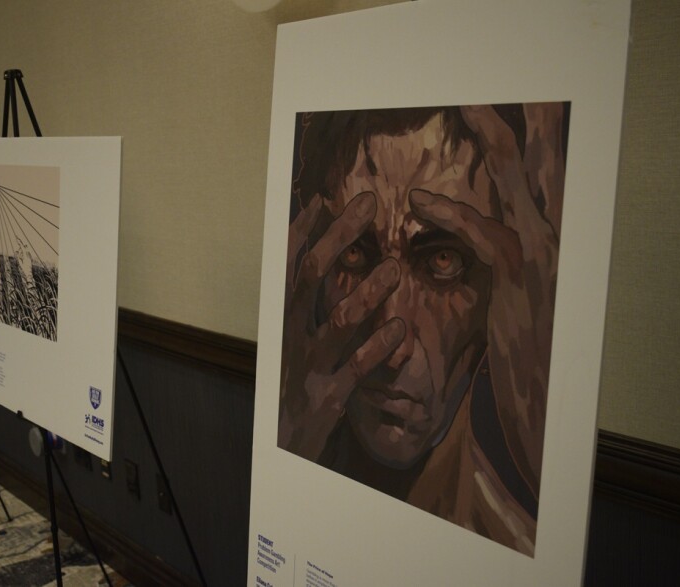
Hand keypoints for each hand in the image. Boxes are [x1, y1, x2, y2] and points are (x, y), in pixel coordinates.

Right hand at [278, 191, 403, 460]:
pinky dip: (379, 347)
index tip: (324, 198)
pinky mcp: (329, 398)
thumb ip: (304, 309)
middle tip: (367, 204)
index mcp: (278, 321)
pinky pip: (358, 368)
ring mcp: (308, 368)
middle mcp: (288, 338)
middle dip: (338, 237)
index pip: (286, 265)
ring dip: (366, 291)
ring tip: (394, 267)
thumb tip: (320, 261)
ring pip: (338, 321)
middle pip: (309, 278)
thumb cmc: (289, 389)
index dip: (303, 231)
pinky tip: (401, 329)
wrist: (278, 454)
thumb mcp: (289, 345)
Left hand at [409, 103, 564, 493]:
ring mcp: (542, 255)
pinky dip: (451, 213)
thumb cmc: (525, 349)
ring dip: (494, 138)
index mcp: (552, 237)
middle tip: (492, 86)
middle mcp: (554, 237)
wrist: (541, 402)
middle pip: (541, 160)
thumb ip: (503, 256)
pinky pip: (485, 233)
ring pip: (520, 180)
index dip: (530, 134)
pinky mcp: (519, 281)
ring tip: (472, 106)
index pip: (544, 172)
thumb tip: (484, 230)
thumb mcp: (520, 294)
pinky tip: (420, 201)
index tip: (502, 105)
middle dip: (521, 118)